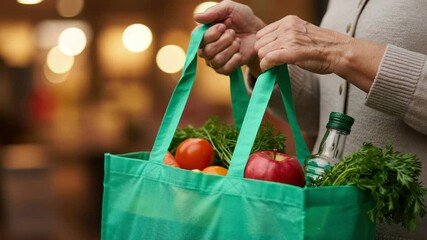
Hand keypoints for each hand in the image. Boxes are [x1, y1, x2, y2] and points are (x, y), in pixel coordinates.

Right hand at [194, 0, 264, 74]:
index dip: (213, 33)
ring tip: (238, 42)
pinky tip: (239, 53)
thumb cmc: (242, 19)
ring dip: (231, 49)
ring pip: (217, 60)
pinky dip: (235, 60)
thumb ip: (213, 12)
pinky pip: (224, 69)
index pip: (199, 39)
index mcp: (203, 34)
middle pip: (208, 51)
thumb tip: (196, 17)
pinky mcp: (224, 69)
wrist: (257, 32)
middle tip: (233, 33)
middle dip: (225, 40)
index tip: (224, 26)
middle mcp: (205, 49)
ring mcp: (214, 60)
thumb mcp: (229, 8)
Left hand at [255, 15, 384, 91]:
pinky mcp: (292, 52)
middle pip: (259, 43)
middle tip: (272, 63)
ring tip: (275, 67)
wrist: (339, 52)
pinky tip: (271, 70)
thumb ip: (286, 36)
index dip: (263, 46)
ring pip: (262, 52)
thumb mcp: (301, 33)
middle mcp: (287, 27)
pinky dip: (266, 67)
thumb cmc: (321, 47)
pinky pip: (268, 59)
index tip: (270, 54)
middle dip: (263, 55)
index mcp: (288, 21)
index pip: (261, 34)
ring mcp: (289, 39)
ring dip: (265, 62)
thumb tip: (269, 46)